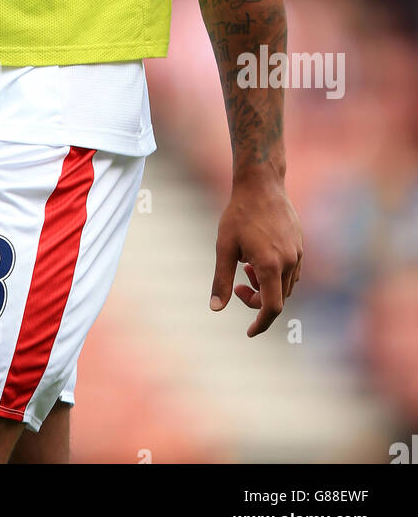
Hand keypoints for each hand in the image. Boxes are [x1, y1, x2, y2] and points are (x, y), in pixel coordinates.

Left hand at [210, 178, 302, 336]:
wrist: (261, 184)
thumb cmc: (239, 214)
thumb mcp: (224, 247)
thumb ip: (221, 280)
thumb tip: (216, 308)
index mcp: (271, 266)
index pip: (271, 308)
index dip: (260, 323)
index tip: (249, 332)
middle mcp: (290, 262)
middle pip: (278, 298)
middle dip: (257, 299)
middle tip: (238, 283)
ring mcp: (298, 253)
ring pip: (286, 286)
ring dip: (267, 286)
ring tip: (247, 266)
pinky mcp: (301, 245)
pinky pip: (293, 272)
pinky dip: (277, 275)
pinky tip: (260, 259)